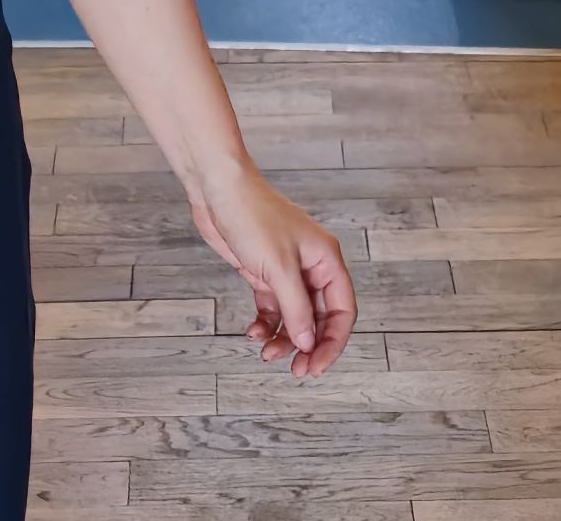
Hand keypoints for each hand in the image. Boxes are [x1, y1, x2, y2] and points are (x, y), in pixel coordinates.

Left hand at [189, 161, 356, 377]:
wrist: (218, 190)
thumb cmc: (253, 216)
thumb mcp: (279, 268)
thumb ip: (297, 309)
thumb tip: (310, 343)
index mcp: (326, 259)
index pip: (342, 310)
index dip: (333, 342)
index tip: (317, 367)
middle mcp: (311, 266)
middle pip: (320, 318)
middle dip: (308, 346)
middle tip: (295, 371)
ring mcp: (287, 270)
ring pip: (295, 317)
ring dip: (285, 339)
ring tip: (267, 354)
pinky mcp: (264, 272)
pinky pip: (273, 308)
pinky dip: (267, 324)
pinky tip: (254, 333)